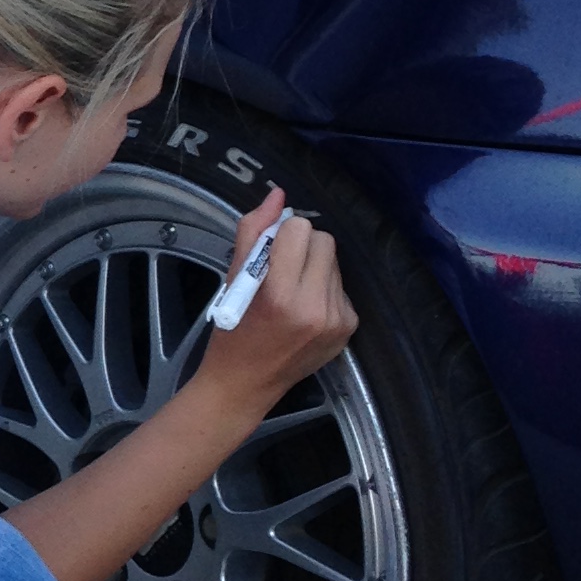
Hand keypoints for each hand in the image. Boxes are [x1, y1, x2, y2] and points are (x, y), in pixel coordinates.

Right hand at [198, 188, 357, 413]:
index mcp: (280, 293)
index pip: (299, 230)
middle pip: (323, 241)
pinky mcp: (348, 327)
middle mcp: (315, 307)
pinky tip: (305, 310)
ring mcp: (336, 319)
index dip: (281, 236)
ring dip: (314, 268)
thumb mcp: (232, 279)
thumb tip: (278, 195)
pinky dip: (324, 290)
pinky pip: (342, 286)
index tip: (268, 254)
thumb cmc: (232, 330)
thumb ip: (252, 232)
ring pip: (334, 262)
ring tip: (292, 292)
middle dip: (302, 248)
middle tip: (281, 272)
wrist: (245, 384)